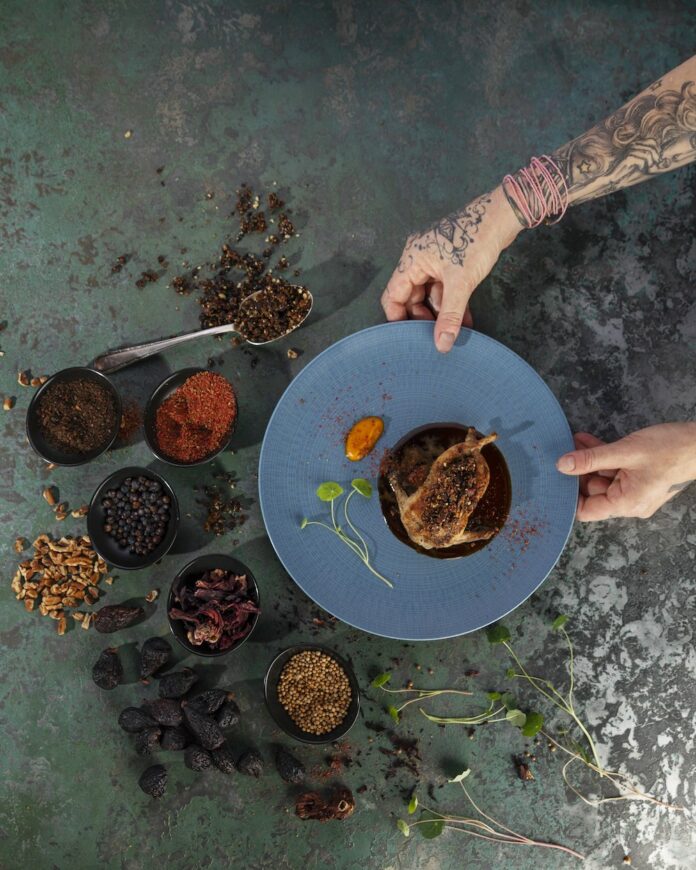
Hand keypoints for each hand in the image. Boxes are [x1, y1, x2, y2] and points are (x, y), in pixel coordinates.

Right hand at [380, 185, 521, 351]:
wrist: (502, 216)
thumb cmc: (475, 241)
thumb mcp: (461, 283)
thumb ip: (449, 315)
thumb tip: (442, 344)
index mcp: (412, 259)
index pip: (393, 294)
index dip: (398, 317)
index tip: (410, 336)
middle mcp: (419, 259)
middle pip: (411, 296)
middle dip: (424, 317)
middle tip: (436, 334)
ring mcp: (435, 260)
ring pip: (431, 294)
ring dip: (442, 312)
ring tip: (455, 330)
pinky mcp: (451, 262)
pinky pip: (445, 287)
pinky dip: (452, 303)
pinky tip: (464, 319)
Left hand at [556, 423, 695, 520]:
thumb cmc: (669, 450)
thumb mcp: (625, 452)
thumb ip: (592, 459)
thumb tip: (562, 465)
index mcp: (626, 504)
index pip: (586, 510)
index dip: (568, 495)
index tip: (554, 477)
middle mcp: (629, 502)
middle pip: (593, 491)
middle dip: (577, 471)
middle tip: (562, 450)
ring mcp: (635, 490)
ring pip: (602, 477)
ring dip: (588, 460)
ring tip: (573, 441)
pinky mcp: (639, 477)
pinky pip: (614, 470)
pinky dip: (602, 457)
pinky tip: (586, 440)